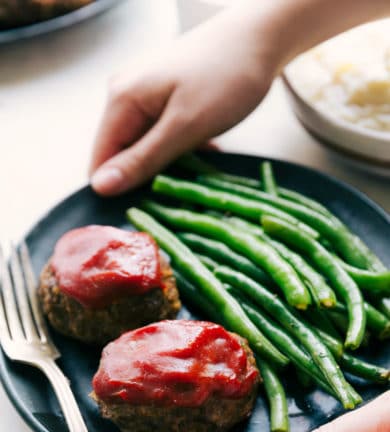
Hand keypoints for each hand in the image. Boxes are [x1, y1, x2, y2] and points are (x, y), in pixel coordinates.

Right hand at [89, 5, 282, 195]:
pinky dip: (181, 148)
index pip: (100, 161)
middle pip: (123, 154)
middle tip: (182, 187)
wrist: (262, 36)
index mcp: (121, 99)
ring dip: (170, 163)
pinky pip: (163, 134)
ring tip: (200, 162)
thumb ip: (142, 160)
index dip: (118, 190)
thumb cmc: (227, 77)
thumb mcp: (185, 127)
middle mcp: (126, 95)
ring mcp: (146, 94)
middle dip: (149, 176)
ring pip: (146, 147)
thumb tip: (100, 187)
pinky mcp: (165, 96)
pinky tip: (205, 147)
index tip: (146, 209)